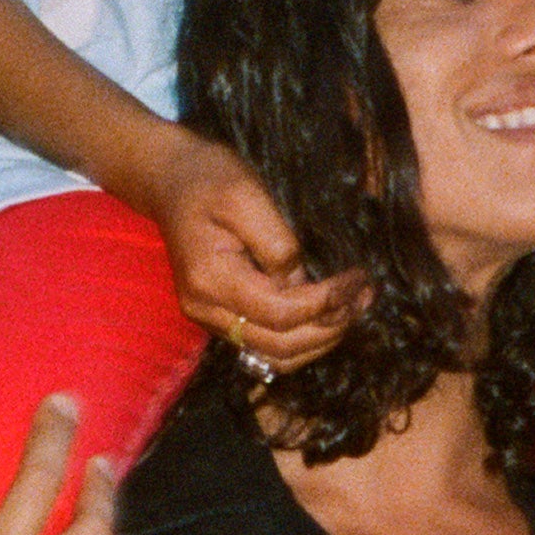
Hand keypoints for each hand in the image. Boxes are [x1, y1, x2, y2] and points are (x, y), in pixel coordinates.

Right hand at [143, 127, 363, 371]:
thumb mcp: (246, 194)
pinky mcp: (221, 315)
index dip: (326, 303)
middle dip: (330, 326)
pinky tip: (328, 314)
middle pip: (279, 346)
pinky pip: (266, 344)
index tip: (357, 278)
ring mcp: (211, 317)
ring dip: (320, 340)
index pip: (280, 313)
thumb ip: (277, 242)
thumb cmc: (209, 178)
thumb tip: (301, 281)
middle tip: (363, 297)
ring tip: (354, 308)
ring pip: (275, 355)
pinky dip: (302, 338)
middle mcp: (206, 309)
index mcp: (211, 280)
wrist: (171, 180)